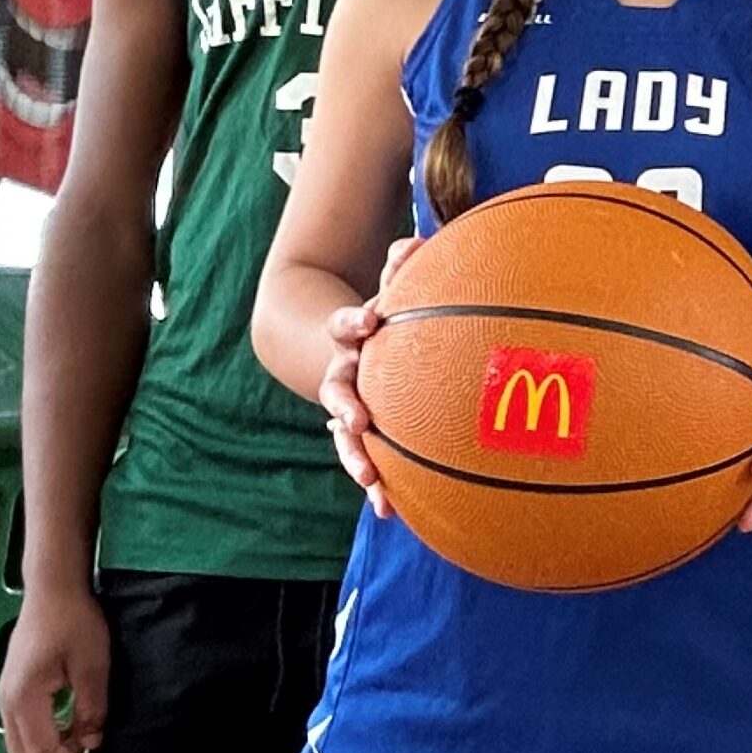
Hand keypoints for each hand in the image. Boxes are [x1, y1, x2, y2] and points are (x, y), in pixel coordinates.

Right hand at [0, 586, 110, 752]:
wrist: (53, 591)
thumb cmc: (75, 623)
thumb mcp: (93, 667)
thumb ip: (92, 710)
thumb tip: (92, 745)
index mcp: (24, 700)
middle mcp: (6, 705)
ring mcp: (6, 699)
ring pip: (22, 748)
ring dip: (53, 752)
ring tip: (87, 736)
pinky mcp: (13, 692)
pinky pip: (24, 730)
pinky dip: (47, 737)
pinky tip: (74, 722)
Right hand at [322, 235, 421, 518]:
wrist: (350, 347)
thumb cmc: (386, 319)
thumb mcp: (391, 291)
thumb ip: (401, 268)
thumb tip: (415, 242)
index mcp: (350, 337)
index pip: (345, 325)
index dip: (352, 320)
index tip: (368, 320)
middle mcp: (342, 373)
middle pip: (336, 389)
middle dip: (345, 405)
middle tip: (357, 418)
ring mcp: (348, 408)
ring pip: (345, 435)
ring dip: (356, 456)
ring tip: (370, 479)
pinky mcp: (361, 435)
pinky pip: (367, 460)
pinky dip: (377, 485)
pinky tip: (390, 510)